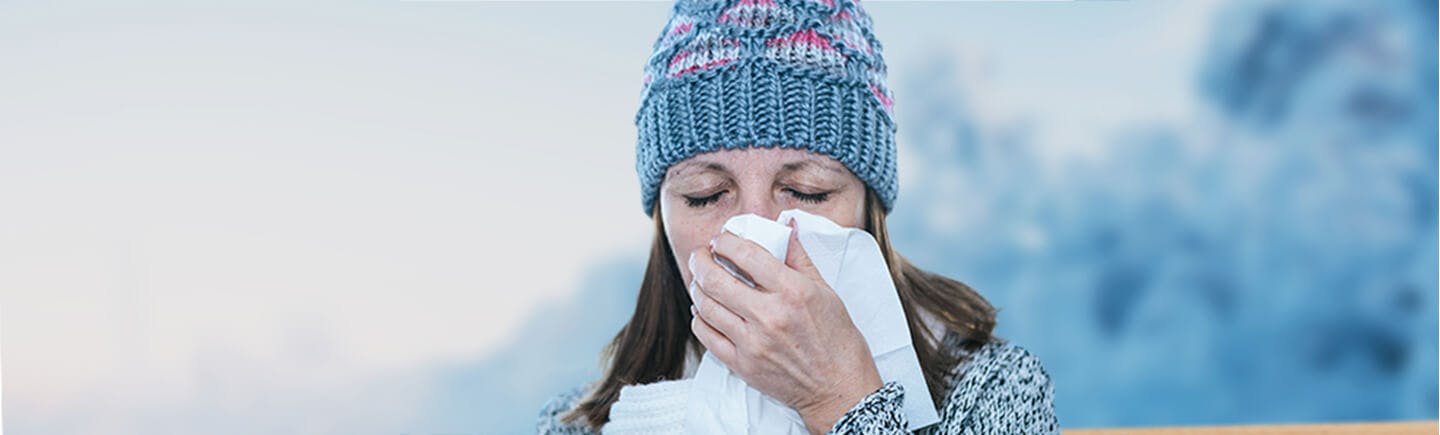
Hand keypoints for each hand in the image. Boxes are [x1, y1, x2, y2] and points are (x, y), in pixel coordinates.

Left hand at [688, 217, 883, 433]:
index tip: (722, 239)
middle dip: (701, 259)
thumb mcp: (826, 291)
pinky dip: (699, 317)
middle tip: (701, 255)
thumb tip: (786, 226)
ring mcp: (752, 342)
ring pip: (705, 305)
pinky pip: (705, 334)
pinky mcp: (742, 364)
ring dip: (696, 287)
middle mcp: (770, 316)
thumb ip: (799, 257)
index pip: (746, 254)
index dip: (726, 241)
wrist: (838, 389)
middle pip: (715, 278)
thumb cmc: (837, 340)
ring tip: (701, 279)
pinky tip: (705, 309)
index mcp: (793, 292)